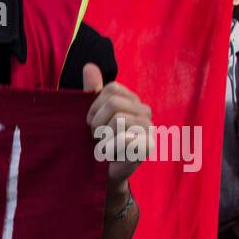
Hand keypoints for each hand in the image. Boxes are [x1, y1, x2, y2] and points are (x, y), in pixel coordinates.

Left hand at [85, 62, 151, 189]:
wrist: (101, 173)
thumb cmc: (96, 142)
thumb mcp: (90, 114)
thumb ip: (92, 91)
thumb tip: (89, 66)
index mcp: (131, 100)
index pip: (111, 89)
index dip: (94, 106)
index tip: (90, 123)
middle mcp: (144, 111)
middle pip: (114, 103)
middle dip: (96, 122)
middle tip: (96, 136)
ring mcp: (149, 128)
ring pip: (118, 119)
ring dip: (102, 136)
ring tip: (103, 145)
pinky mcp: (148, 146)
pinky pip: (124, 138)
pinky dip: (109, 147)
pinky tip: (110, 154)